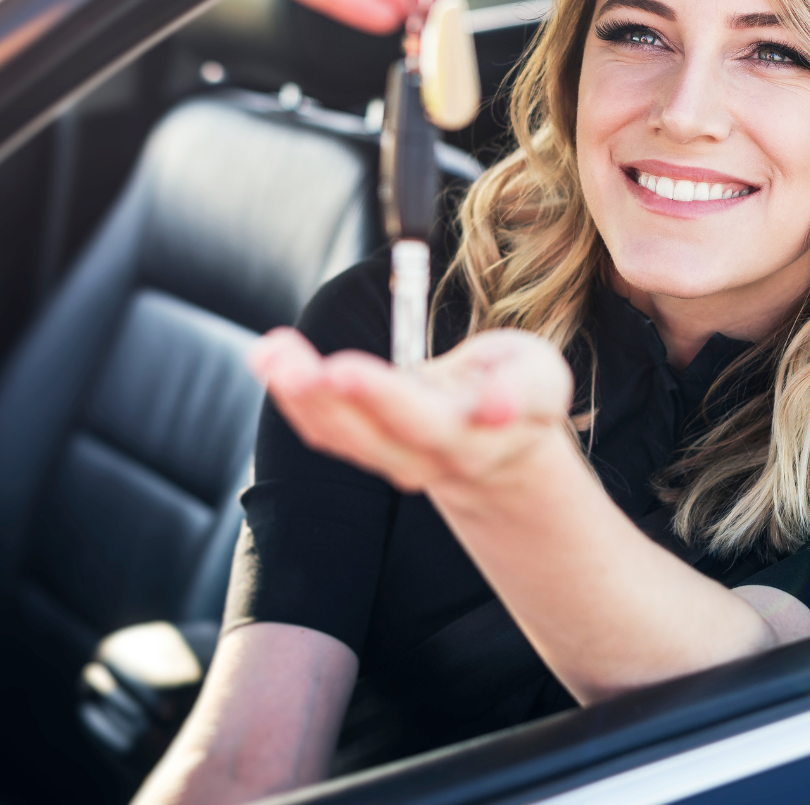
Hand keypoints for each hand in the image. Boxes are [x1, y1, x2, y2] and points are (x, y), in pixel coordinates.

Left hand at [249, 327, 574, 493]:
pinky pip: (322, 429)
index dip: (391, 401)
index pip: (433, 423)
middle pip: (380, 434)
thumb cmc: (519, 393)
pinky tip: (269, 355)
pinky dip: (291, 394)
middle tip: (311, 367)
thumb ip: (522, 388)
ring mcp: (392, 459)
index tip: (349, 372)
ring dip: (300, 394)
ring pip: (341, 435)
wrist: (497, 455)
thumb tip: (498, 404)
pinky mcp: (364, 449)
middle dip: (340, 399)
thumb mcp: (540, 379)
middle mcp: (429, 456)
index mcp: (474, 434)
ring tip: (272, 350)